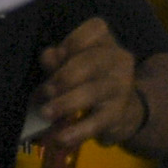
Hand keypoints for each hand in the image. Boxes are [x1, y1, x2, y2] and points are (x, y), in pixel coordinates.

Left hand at [34, 22, 149, 153]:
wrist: (122, 109)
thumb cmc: (88, 78)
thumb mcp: (73, 63)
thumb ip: (58, 59)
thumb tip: (49, 57)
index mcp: (106, 40)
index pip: (94, 29)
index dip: (71, 43)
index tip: (54, 59)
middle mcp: (118, 58)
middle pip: (91, 61)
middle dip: (64, 77)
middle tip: (45, 92)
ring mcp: (121, 86)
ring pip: (93, 91)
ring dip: (65, 103)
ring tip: (46, 113)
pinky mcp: (118, 114)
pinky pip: (96, 122)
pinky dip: (77, 131)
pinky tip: (61, 137)